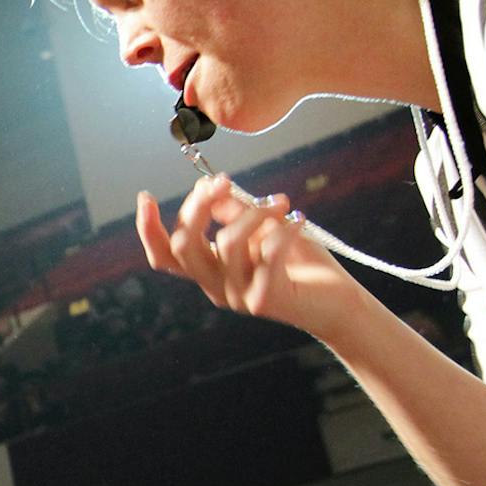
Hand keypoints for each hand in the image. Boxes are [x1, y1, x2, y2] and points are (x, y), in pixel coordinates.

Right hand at [136, 176, 367, 340]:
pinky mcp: (265, 299)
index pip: (165, 256)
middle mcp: (215, 287)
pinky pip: (268, 253)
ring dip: (255, 212)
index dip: (148, 229)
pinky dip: (285, 229)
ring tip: (282, 202)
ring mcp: (237, 296)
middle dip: (198, 206)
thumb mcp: (265, 231)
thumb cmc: (302, 265)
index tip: (146, 196)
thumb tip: (210, 189)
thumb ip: (237, 214)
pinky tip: (300, 218)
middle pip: (184, 245)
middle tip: (224, 181)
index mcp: (210, 271)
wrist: (340, 305)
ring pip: (228, 242)